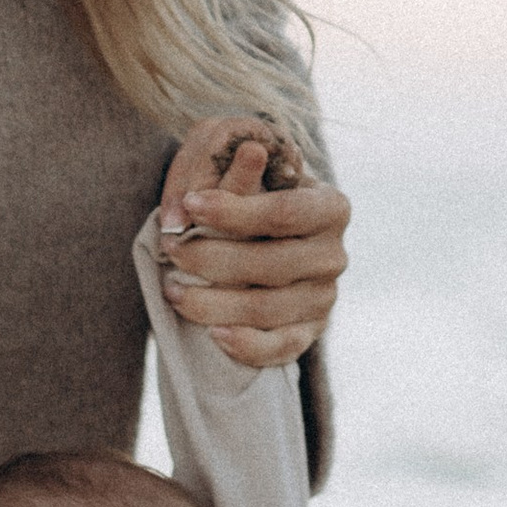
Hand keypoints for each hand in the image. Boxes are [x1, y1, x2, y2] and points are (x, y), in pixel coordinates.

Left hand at [157, 117, 349, 365]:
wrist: (258, 234)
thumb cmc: (241, 189)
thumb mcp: (230, 158)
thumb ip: (217, 163)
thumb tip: (213, 183)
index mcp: (329, 206)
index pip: (285, 212)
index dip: (235, 211)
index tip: (190, 204)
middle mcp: (334, 254)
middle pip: (272, 264)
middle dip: (214, 259)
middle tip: (172, 250)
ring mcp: (324, 297)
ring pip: (268, 309)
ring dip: (214, 303)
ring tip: (173, 290)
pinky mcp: (309, 332)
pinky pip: (281, 348)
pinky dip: (246, 345)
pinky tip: (213, 333)